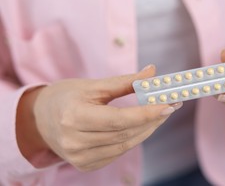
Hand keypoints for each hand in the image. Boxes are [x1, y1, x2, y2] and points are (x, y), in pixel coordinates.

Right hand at [16, 65, 181, 170]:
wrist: (40, 119)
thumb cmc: (67, 96)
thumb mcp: (93, 85)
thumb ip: (124, 82)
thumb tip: (152, 72)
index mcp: (74, 117)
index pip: (118, 119)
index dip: (146, 113)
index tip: (168, 105)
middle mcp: (75, 141)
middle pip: (125, 133)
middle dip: (152, 120)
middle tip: (170, 105)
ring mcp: (79, 157)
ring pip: (125, 145)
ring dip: (146, 130)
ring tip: (159, 114)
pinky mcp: (85, 165)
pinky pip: (117, 152)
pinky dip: (133, 139)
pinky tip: (141, 126)